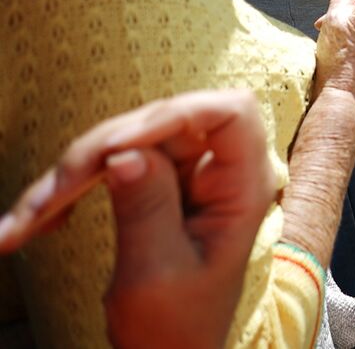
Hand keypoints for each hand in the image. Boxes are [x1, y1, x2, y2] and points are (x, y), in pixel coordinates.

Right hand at [0, 90, 273, 348]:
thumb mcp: (157, 274)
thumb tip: (127, 152)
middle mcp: (222, 170)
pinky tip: (38, 222)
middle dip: (98, 153)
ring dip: (71, 176)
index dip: (174, 114)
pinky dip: (70, 191)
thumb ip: (147, 209)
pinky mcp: (158, 181)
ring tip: (23, 223)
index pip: (230, 113)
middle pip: (163, 122)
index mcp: (245, 186)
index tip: (114, 148)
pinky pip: (111, 165)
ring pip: (127, 140)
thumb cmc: (174, 326)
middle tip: (48, 200)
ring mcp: (190, 172)